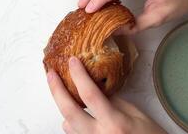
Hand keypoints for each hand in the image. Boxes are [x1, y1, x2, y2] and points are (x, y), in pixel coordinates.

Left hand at [47, 56, 166, 133]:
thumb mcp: (137, 115)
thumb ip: (114, 102)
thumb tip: (96, 88)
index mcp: (114, 123)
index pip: (91, 95)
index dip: (79, 76)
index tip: (72, 61)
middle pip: (69, 111)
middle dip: (56, 91)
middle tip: (51, 75)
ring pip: (67, 124)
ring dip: (64, 107)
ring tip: (64, 92)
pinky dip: (71, 123)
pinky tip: (77, 115)